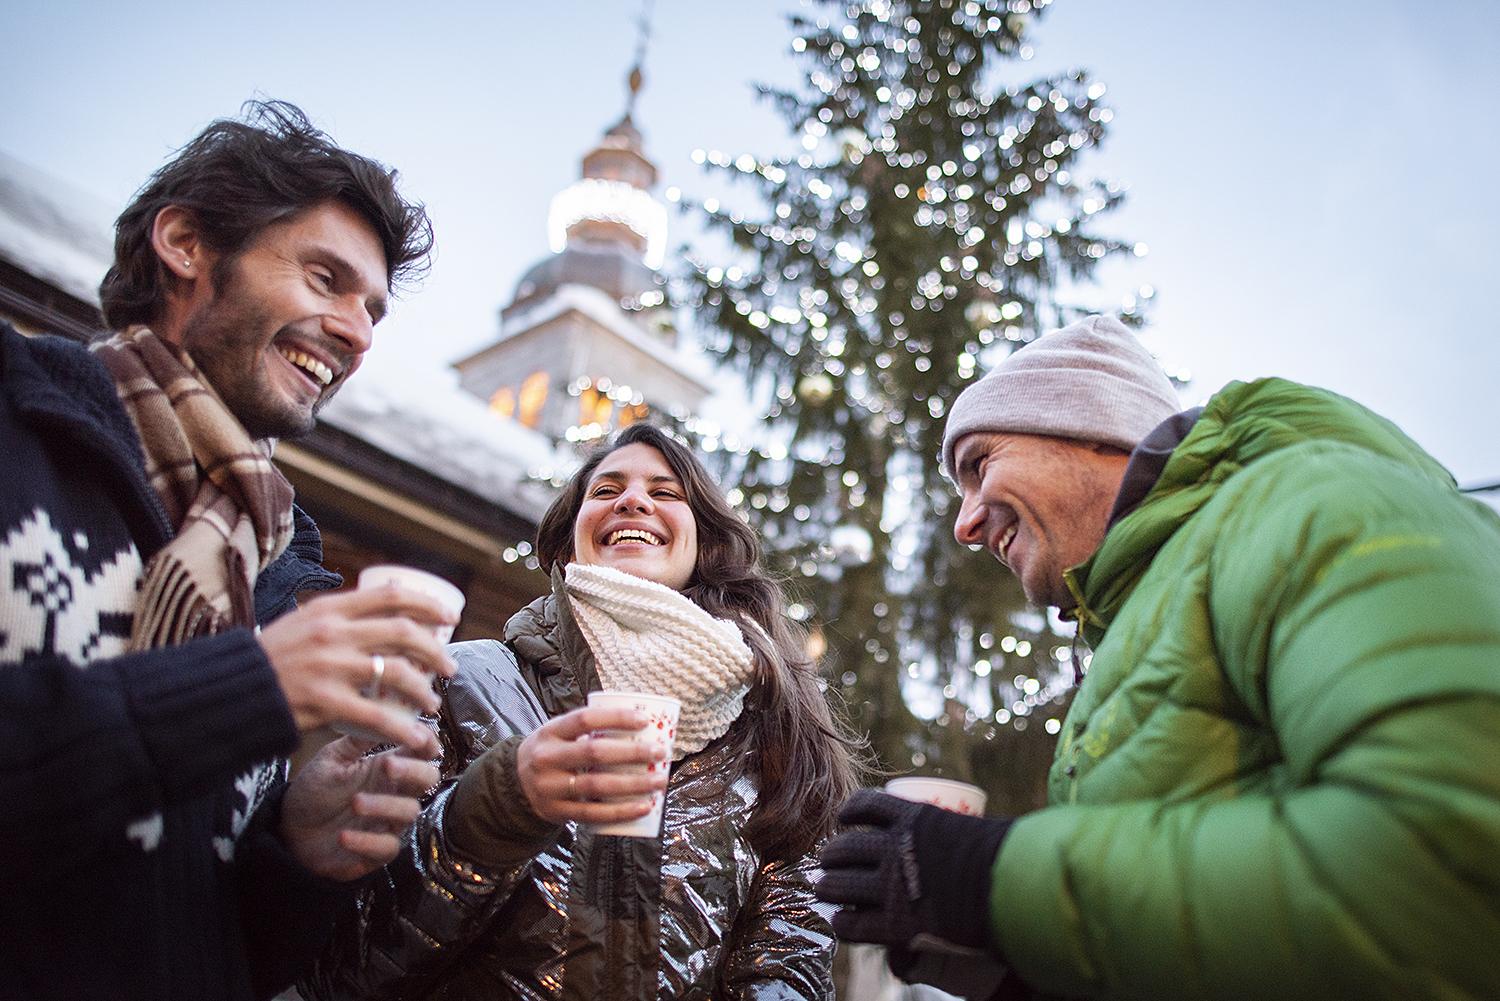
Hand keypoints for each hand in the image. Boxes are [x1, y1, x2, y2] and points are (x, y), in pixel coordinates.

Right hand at [258, 584, 457, 753]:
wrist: (231, 690)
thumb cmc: (271, 657)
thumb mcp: (303, 620)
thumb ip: (341, 612)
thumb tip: (389, 592)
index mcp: (330, 609)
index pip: (391, 596)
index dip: (427, 605)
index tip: (449, 618)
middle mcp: (334, 632)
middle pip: (403, 633)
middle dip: (435, 651)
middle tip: (449, 668)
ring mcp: (330, 666)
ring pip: (397, 672)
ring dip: (423, 690)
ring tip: (432, 703)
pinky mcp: (324, 700)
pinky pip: (376, 716)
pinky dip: (402, 728)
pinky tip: (415, 737)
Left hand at [279, 735, 440, 880]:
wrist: (289, 829)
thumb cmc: (315, 790)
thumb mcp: (332, 758)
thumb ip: (357, 739)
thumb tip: (379, 709)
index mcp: (388, 765)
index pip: (422, 750)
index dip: (427, 741)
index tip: (416, 734)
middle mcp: (395, 792)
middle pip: (428, 779)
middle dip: (413, 771)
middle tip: (387, 766)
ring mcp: (388, 822)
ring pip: (410, 812)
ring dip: (384, 806)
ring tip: (355, 803)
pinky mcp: (376, 852)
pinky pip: (387, 847)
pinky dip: (367, 842)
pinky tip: (344, 836)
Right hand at [515, 704, 670, 825]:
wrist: (514, 784)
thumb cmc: (553, 752)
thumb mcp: (559, 734)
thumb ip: (589, 729)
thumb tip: (643, 723)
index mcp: (551, 732)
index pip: (583, 719)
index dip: (615, 718)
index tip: (644, 720)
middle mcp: (547, 758)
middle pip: (594, 752)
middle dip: (633, 752)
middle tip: (661, 752)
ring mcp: (550, 787)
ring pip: (597, 786)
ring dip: (633, 784)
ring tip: (660, 780)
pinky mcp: (557, 812)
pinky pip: (593, 814)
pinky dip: (621, 811)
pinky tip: (644, 807)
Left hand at [817, 789, 1012, 951]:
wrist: (1013, 889)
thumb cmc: (1004, 856)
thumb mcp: (968, 828)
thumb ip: (947, 832)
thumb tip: (954, 833)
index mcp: (912, 818)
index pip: (864, 805)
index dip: (848, 812)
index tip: (844, 820)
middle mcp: (894, 848)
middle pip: (844, 848)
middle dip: (831, 856)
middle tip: (827, 863)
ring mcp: (892, 887)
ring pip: (840, 885)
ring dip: (827, 887)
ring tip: (823, 889)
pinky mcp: (896, 924)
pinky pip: (854, 924)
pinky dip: (841, 923)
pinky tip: (838, 920)